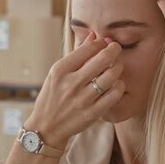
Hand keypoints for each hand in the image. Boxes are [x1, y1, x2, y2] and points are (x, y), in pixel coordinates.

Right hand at [25, 32, 125, 148]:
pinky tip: (116, 84)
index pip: (88, 48)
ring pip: (111, 76)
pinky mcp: (92, 113)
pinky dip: (119, 86)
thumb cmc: (52, 96)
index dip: (100, 42)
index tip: (104, 43)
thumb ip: (76, 54)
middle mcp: (71, 83)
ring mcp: (82, 99)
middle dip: (114, 49)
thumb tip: (93, 35)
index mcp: (60, 70)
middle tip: (116, 48)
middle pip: (103, 59)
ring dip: (118, 67)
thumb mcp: (57, 73)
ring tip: (116, 67)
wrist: (46, 128)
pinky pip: (114, 95)